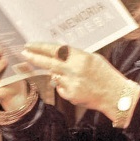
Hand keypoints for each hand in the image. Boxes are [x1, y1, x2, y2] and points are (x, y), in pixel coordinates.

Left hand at [22, 42, 139, 121]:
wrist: (115, 95)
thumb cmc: (106, 75)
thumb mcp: (93, 59)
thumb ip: (75, 56)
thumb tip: (59, 53)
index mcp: (81, 58)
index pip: (55, 50)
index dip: (40, 47)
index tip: (30, 45)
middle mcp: (74, 70)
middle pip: (48, 63)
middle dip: (34, 58)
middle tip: (24, 53)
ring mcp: (71, 84)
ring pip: (54, 76)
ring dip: (57, 74)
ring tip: (73, 76)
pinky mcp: (70, 95)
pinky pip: (60, 88)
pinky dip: (64, 86)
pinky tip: (78, 86)